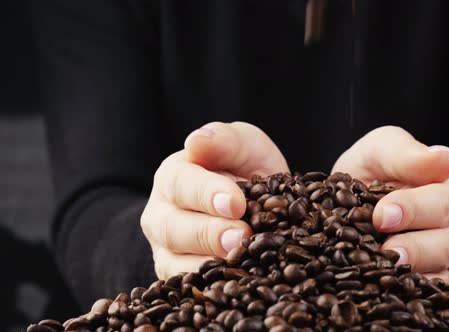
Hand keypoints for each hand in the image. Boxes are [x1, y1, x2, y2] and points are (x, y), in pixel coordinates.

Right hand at [141, 122, 288, 279]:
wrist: (251, 203)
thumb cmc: (242, 169)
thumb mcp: (242, 145)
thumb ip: (224, 140)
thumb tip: (197, 141)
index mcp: (174, 177)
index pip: (182, 185)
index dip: (206, 194)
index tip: (236, 202)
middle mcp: (162, 215)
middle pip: (174, 228)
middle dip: (209, 233)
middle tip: (242, 236)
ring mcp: (166, 250)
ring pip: (175, 263)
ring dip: (209, 264)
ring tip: (240, 259)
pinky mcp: (177, 278)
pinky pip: (186, 287)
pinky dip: (209, 287)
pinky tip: (234, 282)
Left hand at [332, 126, 448, 280]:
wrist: (349, 196)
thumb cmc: (373, 168)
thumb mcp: (382, 149)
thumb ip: (406, 154)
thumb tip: (446, 159)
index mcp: (448, 193)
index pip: (440, 203)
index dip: (413, 210)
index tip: (383, 215)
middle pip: (445, 243)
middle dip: (414, 247)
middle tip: (385, 248)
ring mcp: (441, 261)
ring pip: (437, 274)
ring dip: (410, 274)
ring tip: (384, 270)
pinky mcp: (426, 284)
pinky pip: (423, 295)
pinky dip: (406, 293)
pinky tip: (383, 289)